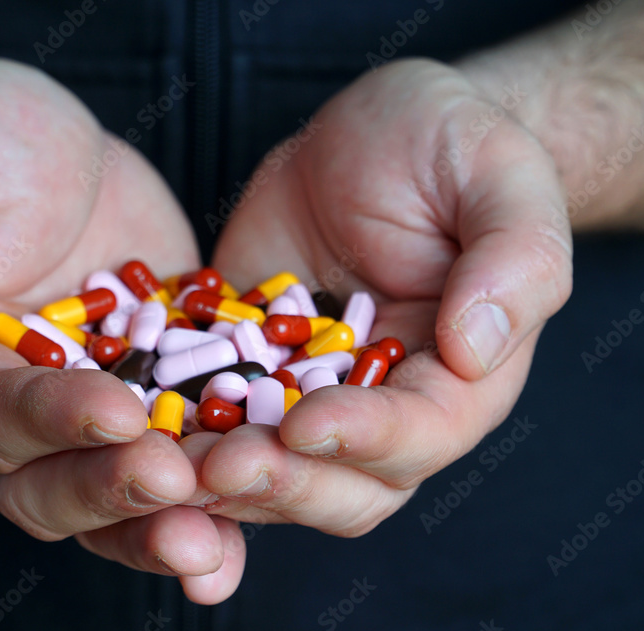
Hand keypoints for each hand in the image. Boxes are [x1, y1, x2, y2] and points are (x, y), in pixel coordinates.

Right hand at [0, 58, 242, 602]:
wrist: (27, 141)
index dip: (52, 422)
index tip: (118, 411)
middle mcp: (13, 408)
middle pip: (50, 485)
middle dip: (113, 491)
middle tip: (178, 484)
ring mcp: (90, 403)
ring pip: (118, 491)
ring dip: (169, 521)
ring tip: (220, 540)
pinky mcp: (156, 382)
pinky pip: (185, 445)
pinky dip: (221, 485)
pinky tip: (275, 491)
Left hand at [204, 59, 571, 535]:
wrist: (371, 133)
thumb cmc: (450, 143)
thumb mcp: (500, 175)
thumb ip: (515, 260)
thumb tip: (475, 351)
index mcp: (458, 378)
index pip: (421, 435)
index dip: (366, 440)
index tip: (307, 425)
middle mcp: (382, 407)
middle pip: (341, 483)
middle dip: (282, 483)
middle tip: (219, 466)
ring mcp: (306, 395)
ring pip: (268, 471)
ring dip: (218, 481)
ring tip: (162, 464)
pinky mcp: (243, 368)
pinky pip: (208, 417)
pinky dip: (174, 438)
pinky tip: (128, 436)